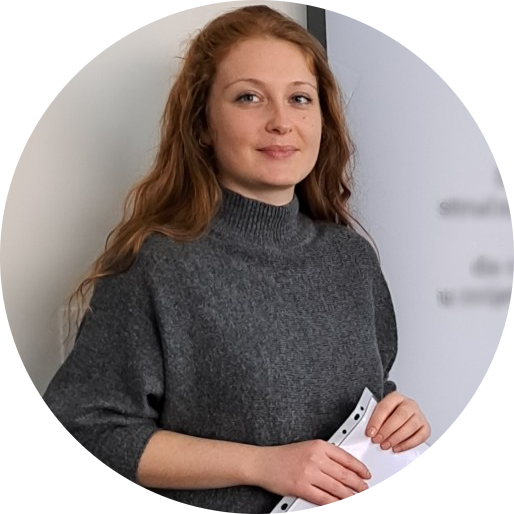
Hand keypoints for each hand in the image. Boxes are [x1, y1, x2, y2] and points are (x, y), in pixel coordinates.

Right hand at [254, 440, 370, 504]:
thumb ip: (326, 455)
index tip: (366, 474)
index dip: (359, 468)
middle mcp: (315, 458)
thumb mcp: (307, 447)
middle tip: (364, 489)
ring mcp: (308, 473)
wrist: (263, 462)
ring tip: (355, 497)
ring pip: (337, 488)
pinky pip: (324, 498)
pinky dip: (335, 503)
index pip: (346, 457)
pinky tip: (339, 503)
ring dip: (350, 496)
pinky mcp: (301, 488)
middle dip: (358, 484)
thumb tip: (345, 467)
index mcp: (318, 445)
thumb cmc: (284, 455)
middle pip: (344, 474)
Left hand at [366, 391, 430, 451]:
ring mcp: (419, 415)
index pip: (386, 406)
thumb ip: (375, 419)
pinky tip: (397, 447)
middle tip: (378, 439)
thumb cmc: (389, 414)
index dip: (377, 420)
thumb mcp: (380, 412)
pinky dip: (407, 444)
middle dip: (387, 430)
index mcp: (396, 397)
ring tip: (386, 445)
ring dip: (396, 438)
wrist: (401, 414)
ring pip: (411, 426)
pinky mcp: (425, 427)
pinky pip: (420, 436)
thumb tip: (370, 431)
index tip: (370, 432)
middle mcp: (409, 404)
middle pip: (400, 416)